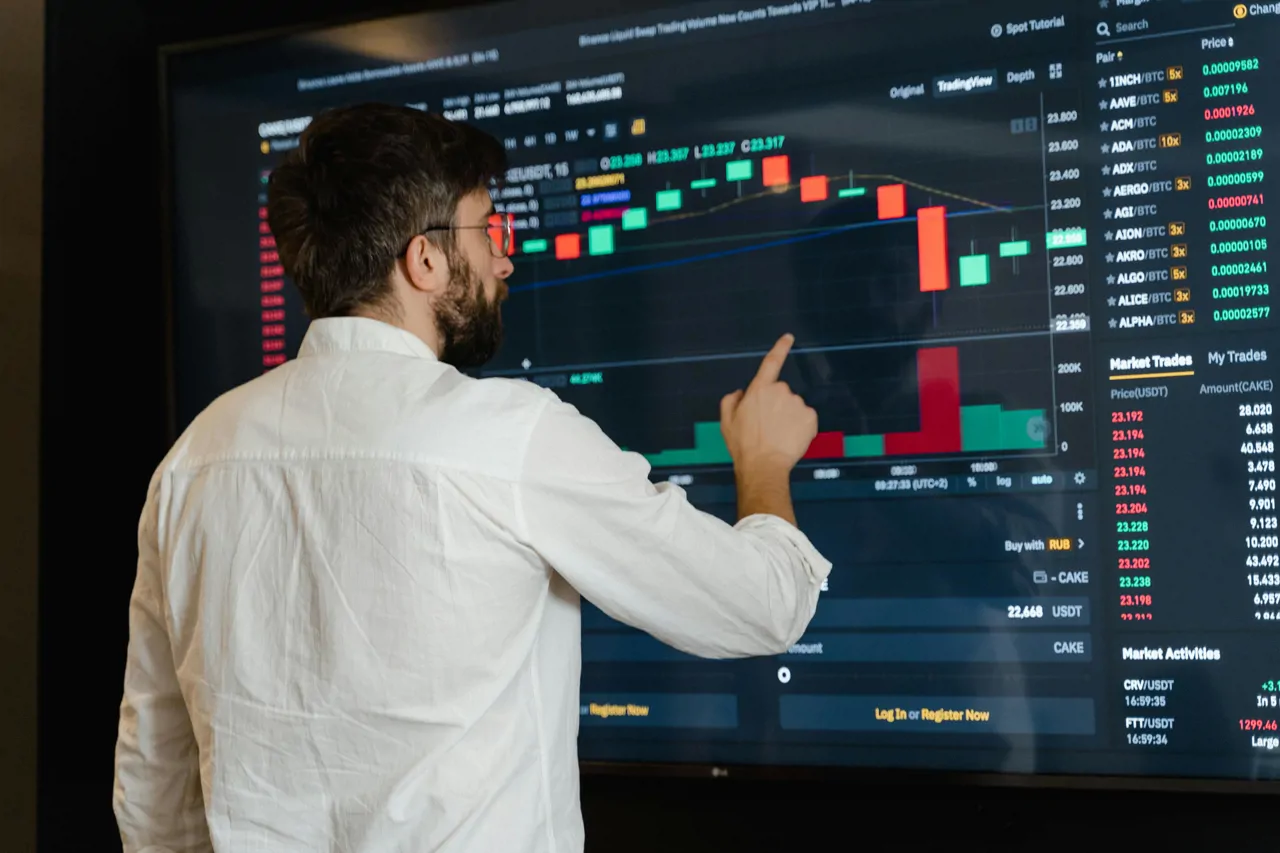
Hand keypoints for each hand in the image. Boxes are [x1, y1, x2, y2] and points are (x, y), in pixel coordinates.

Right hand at [720, 334, 817, 475]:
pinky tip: (790, 439)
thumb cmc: (743, 444)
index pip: (771, 363)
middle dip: (776, 406)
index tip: (789, 338)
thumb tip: (741, 393)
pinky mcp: (811, 418)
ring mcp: (798, 404)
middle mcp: (781, 392)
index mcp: (759, 389)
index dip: (780, 348)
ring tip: (778, 436)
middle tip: (766, 427)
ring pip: (794, 407)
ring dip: (788, 418)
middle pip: (781, 393)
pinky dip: (800, 428)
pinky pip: (806, 419)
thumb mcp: (726, 421)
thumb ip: (731, 401)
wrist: (764, 465)